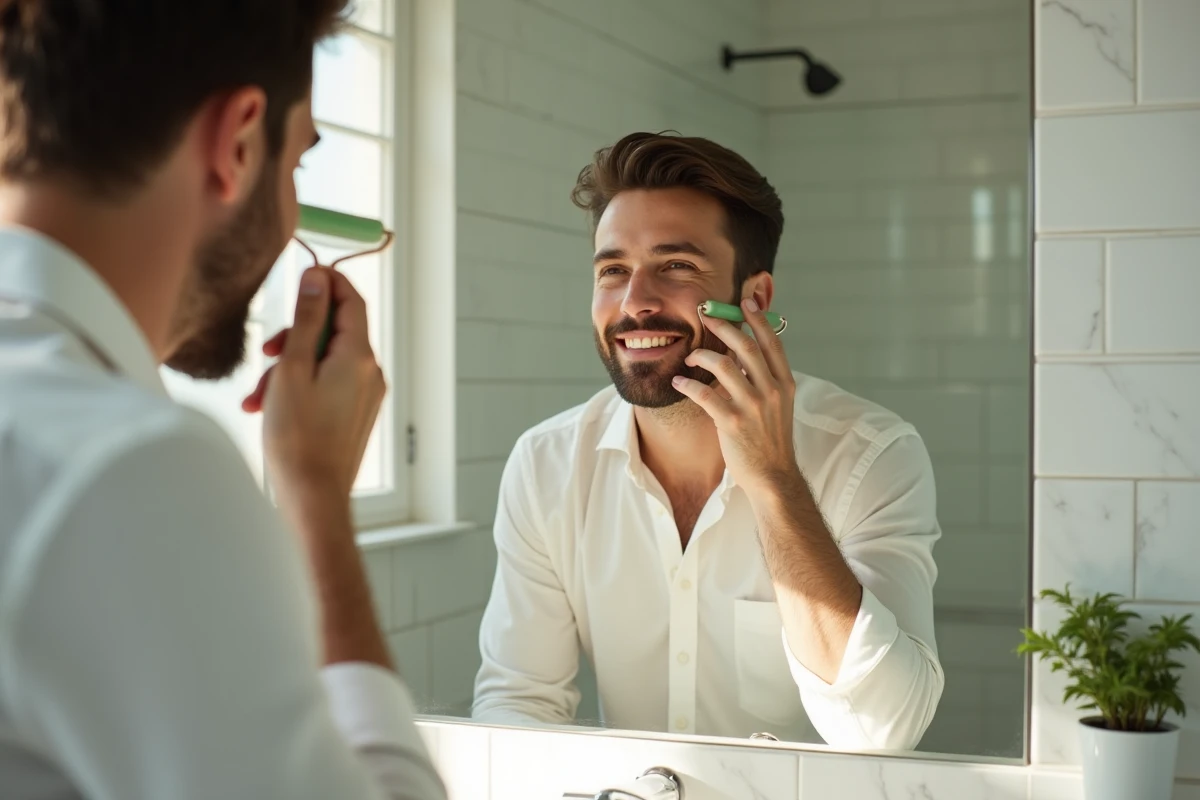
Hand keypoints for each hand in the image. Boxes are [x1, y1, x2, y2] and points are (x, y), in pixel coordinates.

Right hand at [243, 266, 385, 516]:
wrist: (312, 495)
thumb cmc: (298, 437)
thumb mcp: (293, 368)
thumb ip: (307, 320)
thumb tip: (318, 280)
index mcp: (359, 357)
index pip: (352, 300)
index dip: (328, 282)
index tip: (303, 276)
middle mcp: (370, 373)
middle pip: (334, 331)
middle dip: (296, 336)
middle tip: (268, 352)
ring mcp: (365, 395)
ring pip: (325, 360)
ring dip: (290, 367)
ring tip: (259, 395)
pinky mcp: (355, 414)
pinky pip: (327, 385)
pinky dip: (300, 387)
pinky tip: (268, 408)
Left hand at [672, 297, 799, 496]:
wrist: (773, 477)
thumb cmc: (771, 440)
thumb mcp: (778, 406)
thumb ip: (764, 380)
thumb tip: (743, 355)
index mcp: (784, 383)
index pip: (772, 343)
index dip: (758, 320)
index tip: (745, 302)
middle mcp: (771, 390)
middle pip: (745, 346)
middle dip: (724, 326)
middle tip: (706, 315)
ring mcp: (752, 406)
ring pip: (722, 365)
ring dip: (700, 355)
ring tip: (689, 357)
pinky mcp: (732, 422)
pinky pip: (703, 394)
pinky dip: (687, 384)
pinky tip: (678, 382)